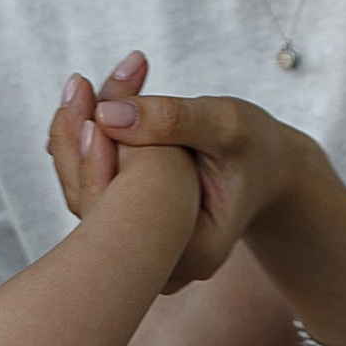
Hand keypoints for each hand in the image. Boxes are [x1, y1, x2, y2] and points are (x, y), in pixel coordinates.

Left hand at [48, 57, 306, 286]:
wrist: (267, 166)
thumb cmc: (255, 146)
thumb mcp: (226, 125)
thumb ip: (174, 120)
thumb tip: (105, 114)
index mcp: (191, 251)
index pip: (124, 205)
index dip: (101, 155)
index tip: (95, 104)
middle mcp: (160, 262)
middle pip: (93, 201)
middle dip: (80, 136)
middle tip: (78, 84)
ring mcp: (140, 245)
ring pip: (86, 190)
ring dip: (78, 134)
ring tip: (81, 86)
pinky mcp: (127, 222)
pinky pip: (92, 183)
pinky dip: (88, 142)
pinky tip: (86, 104)